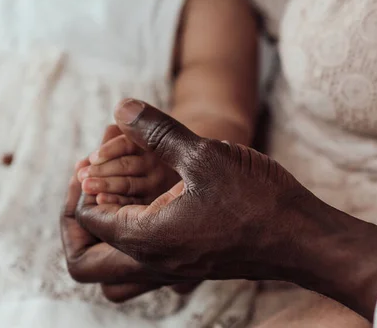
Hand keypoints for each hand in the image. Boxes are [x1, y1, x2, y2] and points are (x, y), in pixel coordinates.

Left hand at [70, 99, 376, 319]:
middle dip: (74, 225)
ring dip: (99, 236)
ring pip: (110, 269)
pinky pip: (138, 263)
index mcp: (146, 239)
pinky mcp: (188, 265)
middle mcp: (151, 262)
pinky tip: (151, 200)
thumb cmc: (258, 199)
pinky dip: (129, 234)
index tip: (94, 160)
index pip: (85, 220)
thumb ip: (158, 130)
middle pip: (83, 264)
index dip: (81, 186)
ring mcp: (170, 269)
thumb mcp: (204, 154)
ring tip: (113, 195)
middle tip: (88, 188)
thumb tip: (123, 107)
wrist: (303, 238)